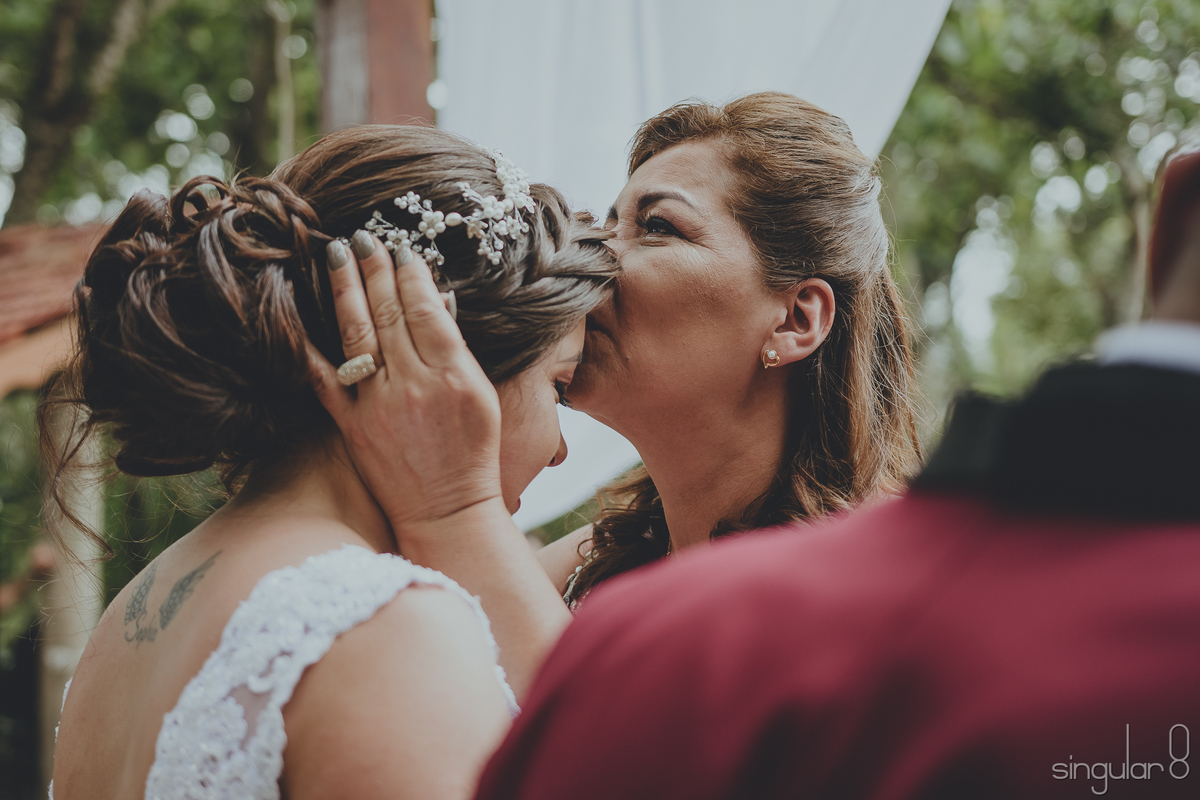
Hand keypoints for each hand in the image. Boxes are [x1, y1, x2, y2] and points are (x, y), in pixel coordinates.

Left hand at [307, 232, 503, 532]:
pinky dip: (309, 346)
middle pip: (390, 313)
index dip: (411, 274)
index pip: (426, 310)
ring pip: (358, 334)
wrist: (447, 512)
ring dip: (345, 289)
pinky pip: (325, 379)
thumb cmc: (473, 455)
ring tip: (335, 254)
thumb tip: (437, 301)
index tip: (400, 249)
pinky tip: (295, 313)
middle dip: (374, 269)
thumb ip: (459, 351)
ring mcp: (379, 405)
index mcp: (453, 376)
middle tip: (362, 237)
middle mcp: (414, 385)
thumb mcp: (483, 397)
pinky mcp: (352, 427)